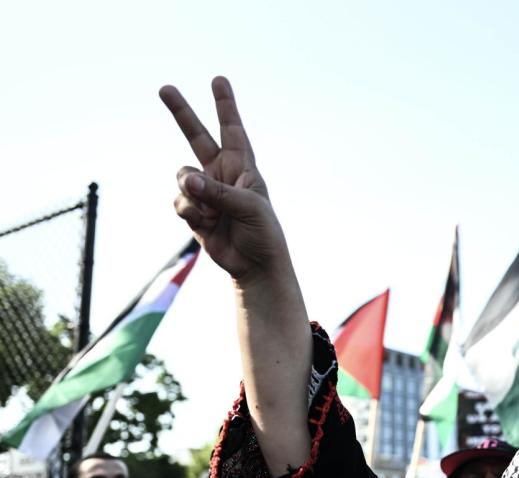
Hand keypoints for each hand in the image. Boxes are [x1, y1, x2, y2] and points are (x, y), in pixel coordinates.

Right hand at [160, 77, 288, 282]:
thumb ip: (217, 192)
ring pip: (182, 175)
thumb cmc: (263, 233)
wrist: (255, 265)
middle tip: (164, 88)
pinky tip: (205, 223)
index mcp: (243, 167)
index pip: (232, 129)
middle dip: (181, 113)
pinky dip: (189, 211)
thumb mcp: (249, 208)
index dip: (225, 105)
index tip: (218, 79)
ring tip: (213, 213)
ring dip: (193, 193)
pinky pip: (179, 200)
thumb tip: (186, 180)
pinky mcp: (193, 210)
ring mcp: (205, 191)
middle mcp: (221, 174)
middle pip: (196, 136)